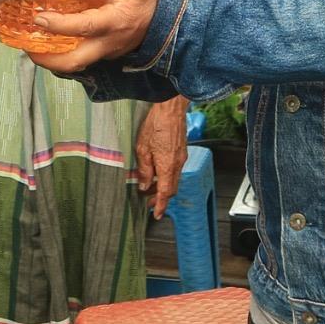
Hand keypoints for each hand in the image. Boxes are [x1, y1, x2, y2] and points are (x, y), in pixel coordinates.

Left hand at [25, 0, 161, 72]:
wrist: (174, 13)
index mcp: (114, 22)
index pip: (82, 27)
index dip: (58, 25)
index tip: (38, 18)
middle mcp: (109, 42)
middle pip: (74, 62)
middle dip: (47, 60)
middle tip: (27, 49)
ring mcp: (109, 50)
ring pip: (77, 63)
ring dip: (54, 59)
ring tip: (33, 46)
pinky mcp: (109, 50)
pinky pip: (84, 56)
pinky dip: (66, 52)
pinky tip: (53, 40)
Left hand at [135, 99, 189, 219]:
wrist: (171, 108)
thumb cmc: (156, 125)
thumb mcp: (142, 149)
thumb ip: (144, 169)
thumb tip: (145, 184)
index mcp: (167, 166)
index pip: (166, 193)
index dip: (161, 205)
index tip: (157, 215)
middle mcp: (177, 165)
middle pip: (171, 189)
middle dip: (161, 198)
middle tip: (149, 202)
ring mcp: (181, 158)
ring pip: (173, 179)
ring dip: (163, 186)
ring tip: (149, 186)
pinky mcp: (181, 151)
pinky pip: (175, 170)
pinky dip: (166, 176)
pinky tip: (156, 171)